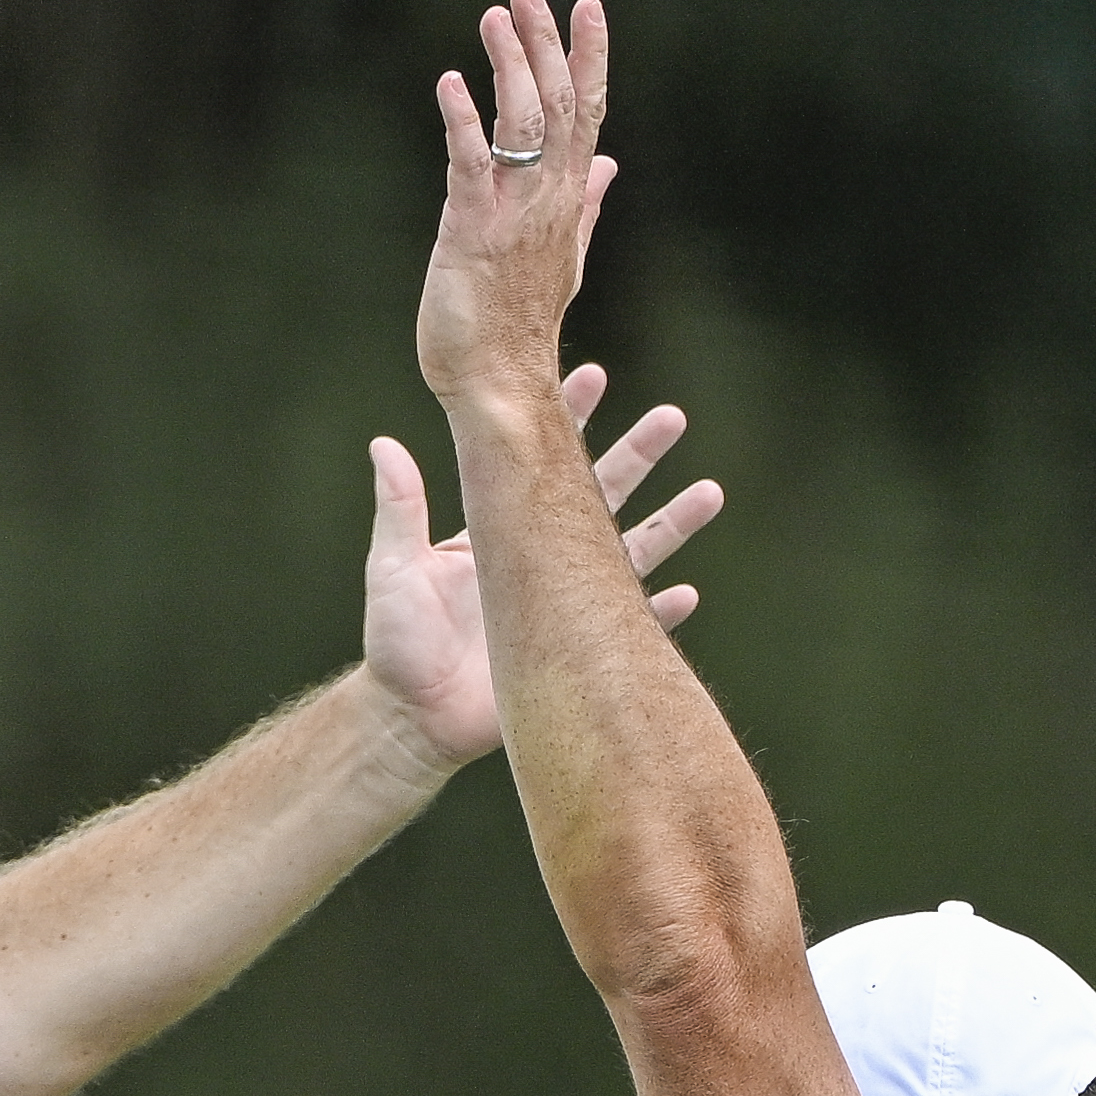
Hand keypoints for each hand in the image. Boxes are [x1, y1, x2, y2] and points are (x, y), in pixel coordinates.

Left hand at [360, 360, 717, 768]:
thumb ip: (399, 507)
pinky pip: (630, 628)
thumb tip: (384, 444)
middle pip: (603, 495)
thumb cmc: (396, 643)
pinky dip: (659, 613)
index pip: (541, 463)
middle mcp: (543, 561)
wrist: (413, 720)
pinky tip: (690, 593)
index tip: (594, 375)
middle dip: (639, 454)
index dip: (568, 419)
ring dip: (672, 523)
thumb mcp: (394, 567)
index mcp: (502, 531)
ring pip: (632, 554)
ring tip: (711, 491)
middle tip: (673, 417)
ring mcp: (565, 605)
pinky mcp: (576, 653)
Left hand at [411, 0, 617, 407]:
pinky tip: (449, 83)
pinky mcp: (471, 233)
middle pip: (556, 105)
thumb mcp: (564, 255)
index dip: (590, 57)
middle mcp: (547, 200)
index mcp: (567, 201)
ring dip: (509, 66)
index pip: (588, 114)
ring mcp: (512, 215)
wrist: (501, 386)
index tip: (588, 5)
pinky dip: (461, 121)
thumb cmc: (521, 325)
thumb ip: (588, 204)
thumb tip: (611, 166)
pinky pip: (470, 166)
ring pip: (522, 125)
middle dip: (545, 44)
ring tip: (494, 17)